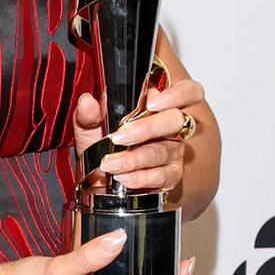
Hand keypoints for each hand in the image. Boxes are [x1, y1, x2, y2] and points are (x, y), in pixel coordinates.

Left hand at [72, 73, 204, 200]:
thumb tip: (87, 102)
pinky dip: (140, 178)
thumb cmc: (105, 148)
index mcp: (158, 107)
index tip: (153, 103)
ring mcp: (174, 152)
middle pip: (176, 120)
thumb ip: (88, 114)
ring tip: (110, 163)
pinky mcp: (171, 176)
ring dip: (134, 158)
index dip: (179, 94)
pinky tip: (123, 177)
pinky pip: (161, 176)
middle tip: (120, 137)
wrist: (101, 182)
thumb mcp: (91, 129)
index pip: (187, 92)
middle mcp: (171, 128)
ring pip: (163, 151)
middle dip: (147, 128)